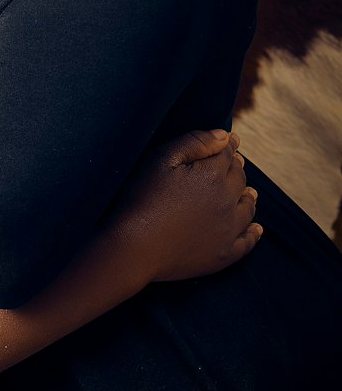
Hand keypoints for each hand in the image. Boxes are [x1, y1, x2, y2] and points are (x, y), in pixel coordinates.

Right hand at [110, 129, 260, 284]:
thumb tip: (225, 136)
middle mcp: (227, 202)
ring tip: (248, 192)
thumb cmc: (143, 198)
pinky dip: (254, 233)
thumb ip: (195, 142)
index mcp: (212, 175)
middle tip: (234, 164)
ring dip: (248, 196)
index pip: (227, 154)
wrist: (135, 246)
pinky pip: (248, 242)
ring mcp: (228, 230)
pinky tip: (256, 228)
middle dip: (237, 169)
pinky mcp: (224, 255)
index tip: (230, 141)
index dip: (228, 145)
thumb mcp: (162, 159)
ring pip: (247, 208)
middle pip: (239, 179)